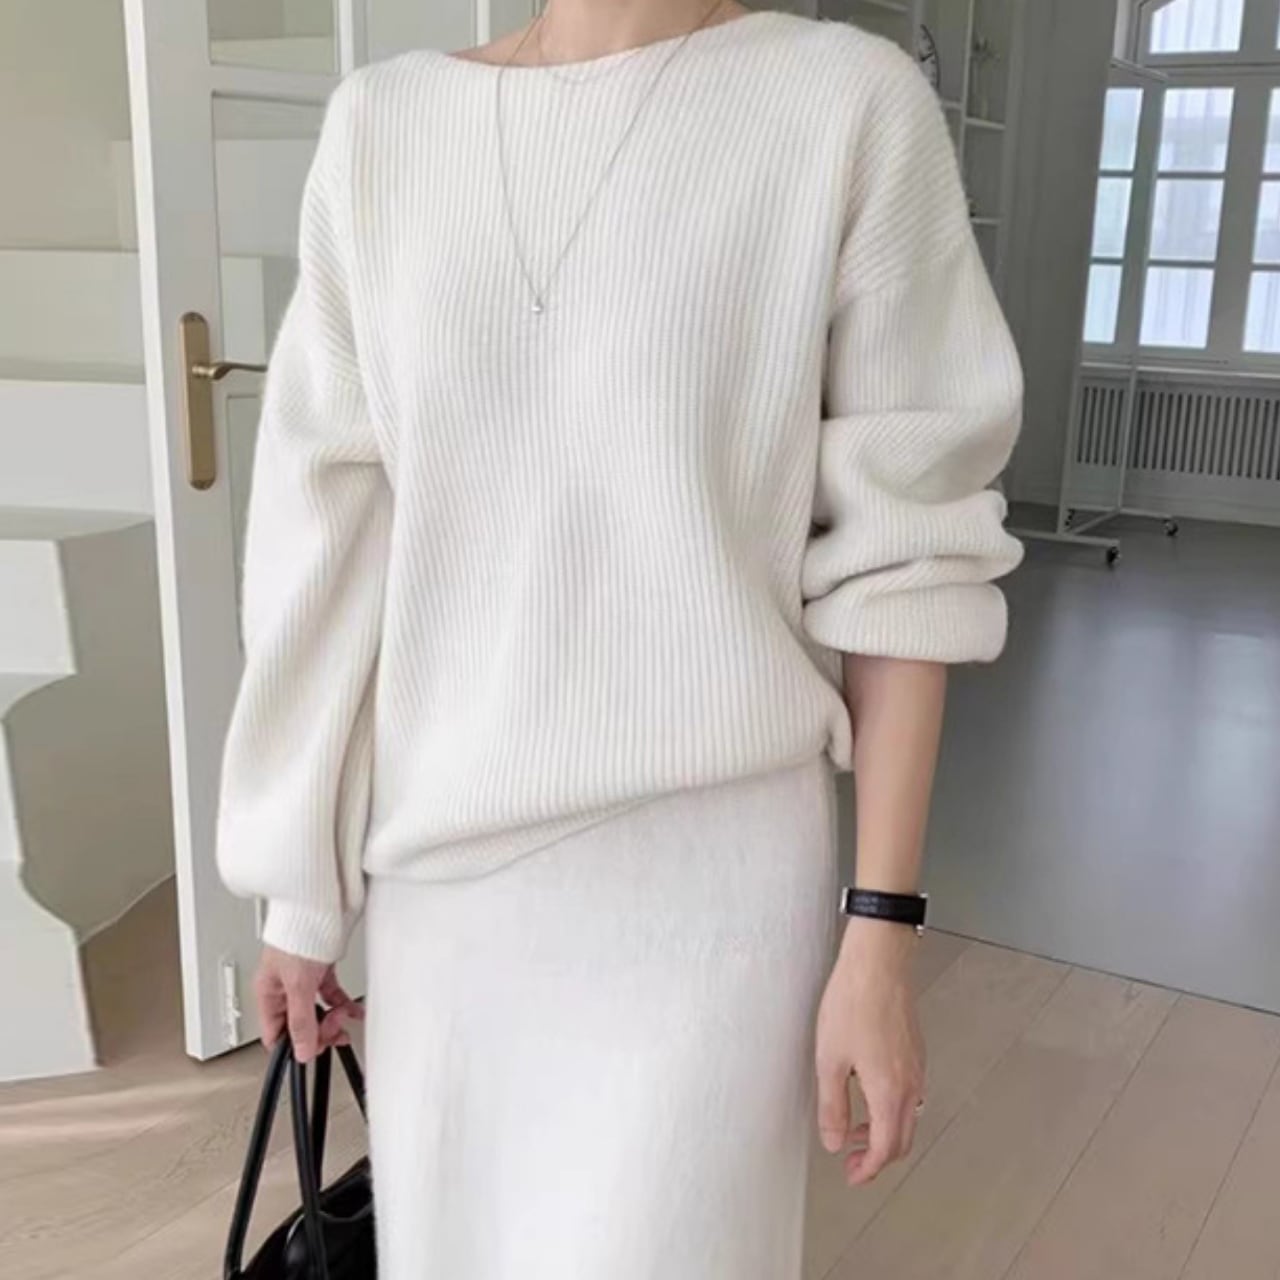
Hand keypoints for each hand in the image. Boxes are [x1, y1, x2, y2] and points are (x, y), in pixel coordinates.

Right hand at [254, 944, 363, 1062]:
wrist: (319, 904)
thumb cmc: (300, 934)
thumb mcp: (299, 984)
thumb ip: (301, 1020)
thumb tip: (302, 1051)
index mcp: (268, 992)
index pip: (275, 1033)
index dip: (295, 1045)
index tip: (315, 1047)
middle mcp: (283, 986)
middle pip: (299, 1023)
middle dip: (319, 1030)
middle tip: (335, 1028)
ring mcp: (303, 978)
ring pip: (316, 1010)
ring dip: (333, 1018)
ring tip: (346, 1018)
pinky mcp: (320, 969)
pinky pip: (331, 994)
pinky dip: (342, 1003)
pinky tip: (353, 1010)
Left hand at [814, 919, 925, 1184]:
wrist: (878, 963)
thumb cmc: (854, 1001)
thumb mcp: (830, 1059)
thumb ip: (832, 1106)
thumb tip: (834, 1141)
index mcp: (889, 1092)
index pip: (885, 1149)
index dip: (868, 1170)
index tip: (852, 1175)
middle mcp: (910, 1083)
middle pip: (901, 1139)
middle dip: (877, 1157)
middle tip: (853, 1160)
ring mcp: (916, 1066)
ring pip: (908, 1117)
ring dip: (885, 1131)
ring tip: (856, 1128)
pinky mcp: (915, 1051)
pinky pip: (909, 1094)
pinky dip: (891, 1108)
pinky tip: (869, 1094)